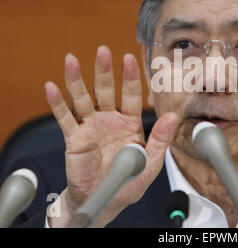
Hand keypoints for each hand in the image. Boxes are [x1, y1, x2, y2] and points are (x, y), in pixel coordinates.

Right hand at [44, 45, 177, 226]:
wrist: (105, 200)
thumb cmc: (128, 182)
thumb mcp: (149, 163)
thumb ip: (160, 140)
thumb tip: (172, 117)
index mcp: (130, 123)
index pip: (132, 95)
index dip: (130, 77)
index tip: (129, 58)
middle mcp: (110, 120)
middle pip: (106, 91)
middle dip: (104, 71)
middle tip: (103, 50)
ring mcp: (91, 127)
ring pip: (83, 99)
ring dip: (76, 80)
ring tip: (71, 60)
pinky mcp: (74, 138)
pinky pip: (65, 119)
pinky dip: (57, 104)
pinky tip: (51, 87)